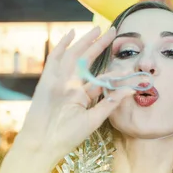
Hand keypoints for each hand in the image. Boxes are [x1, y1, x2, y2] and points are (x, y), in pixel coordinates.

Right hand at [14, 26, 134, 168]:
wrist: (42, 143)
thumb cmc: (67, 136)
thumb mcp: (93, 120)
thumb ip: (110, 104)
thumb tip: (130, 91)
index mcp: (82, 96)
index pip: (101, 79)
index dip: (114, 73)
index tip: (129, 69)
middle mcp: (71, 86)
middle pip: (87, 61)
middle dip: (100, 46)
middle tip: (113, 32)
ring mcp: (59, 81)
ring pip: (74, 55)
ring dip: (85, 41)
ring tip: (98, 29)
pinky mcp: (47, 80)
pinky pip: (55, 58)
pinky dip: (62, 46)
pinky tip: (71, 33)